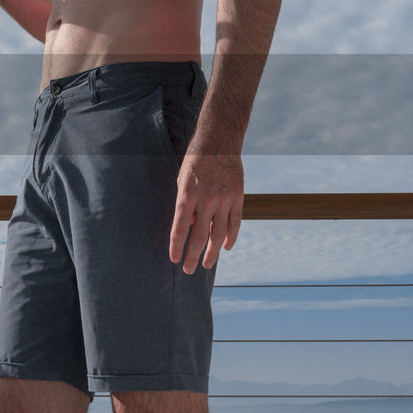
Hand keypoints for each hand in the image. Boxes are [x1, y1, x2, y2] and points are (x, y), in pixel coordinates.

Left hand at [169, 149, 243, 273]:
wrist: (218, 142)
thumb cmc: (194, 162)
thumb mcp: (182, 181)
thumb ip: (185, 205)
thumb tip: (188, 228)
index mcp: (187, 195)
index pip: (179, 229)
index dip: (176, 247)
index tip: (174, 260)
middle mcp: (206, 200)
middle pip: (199, 237)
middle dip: (192, 256)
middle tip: (188, 270)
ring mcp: (224, 199)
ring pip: (218, 235)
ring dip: (212, 253)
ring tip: (206, 265)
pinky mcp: (238, 197)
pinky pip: (235, 223)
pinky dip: (230, 238)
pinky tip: (224, 248)